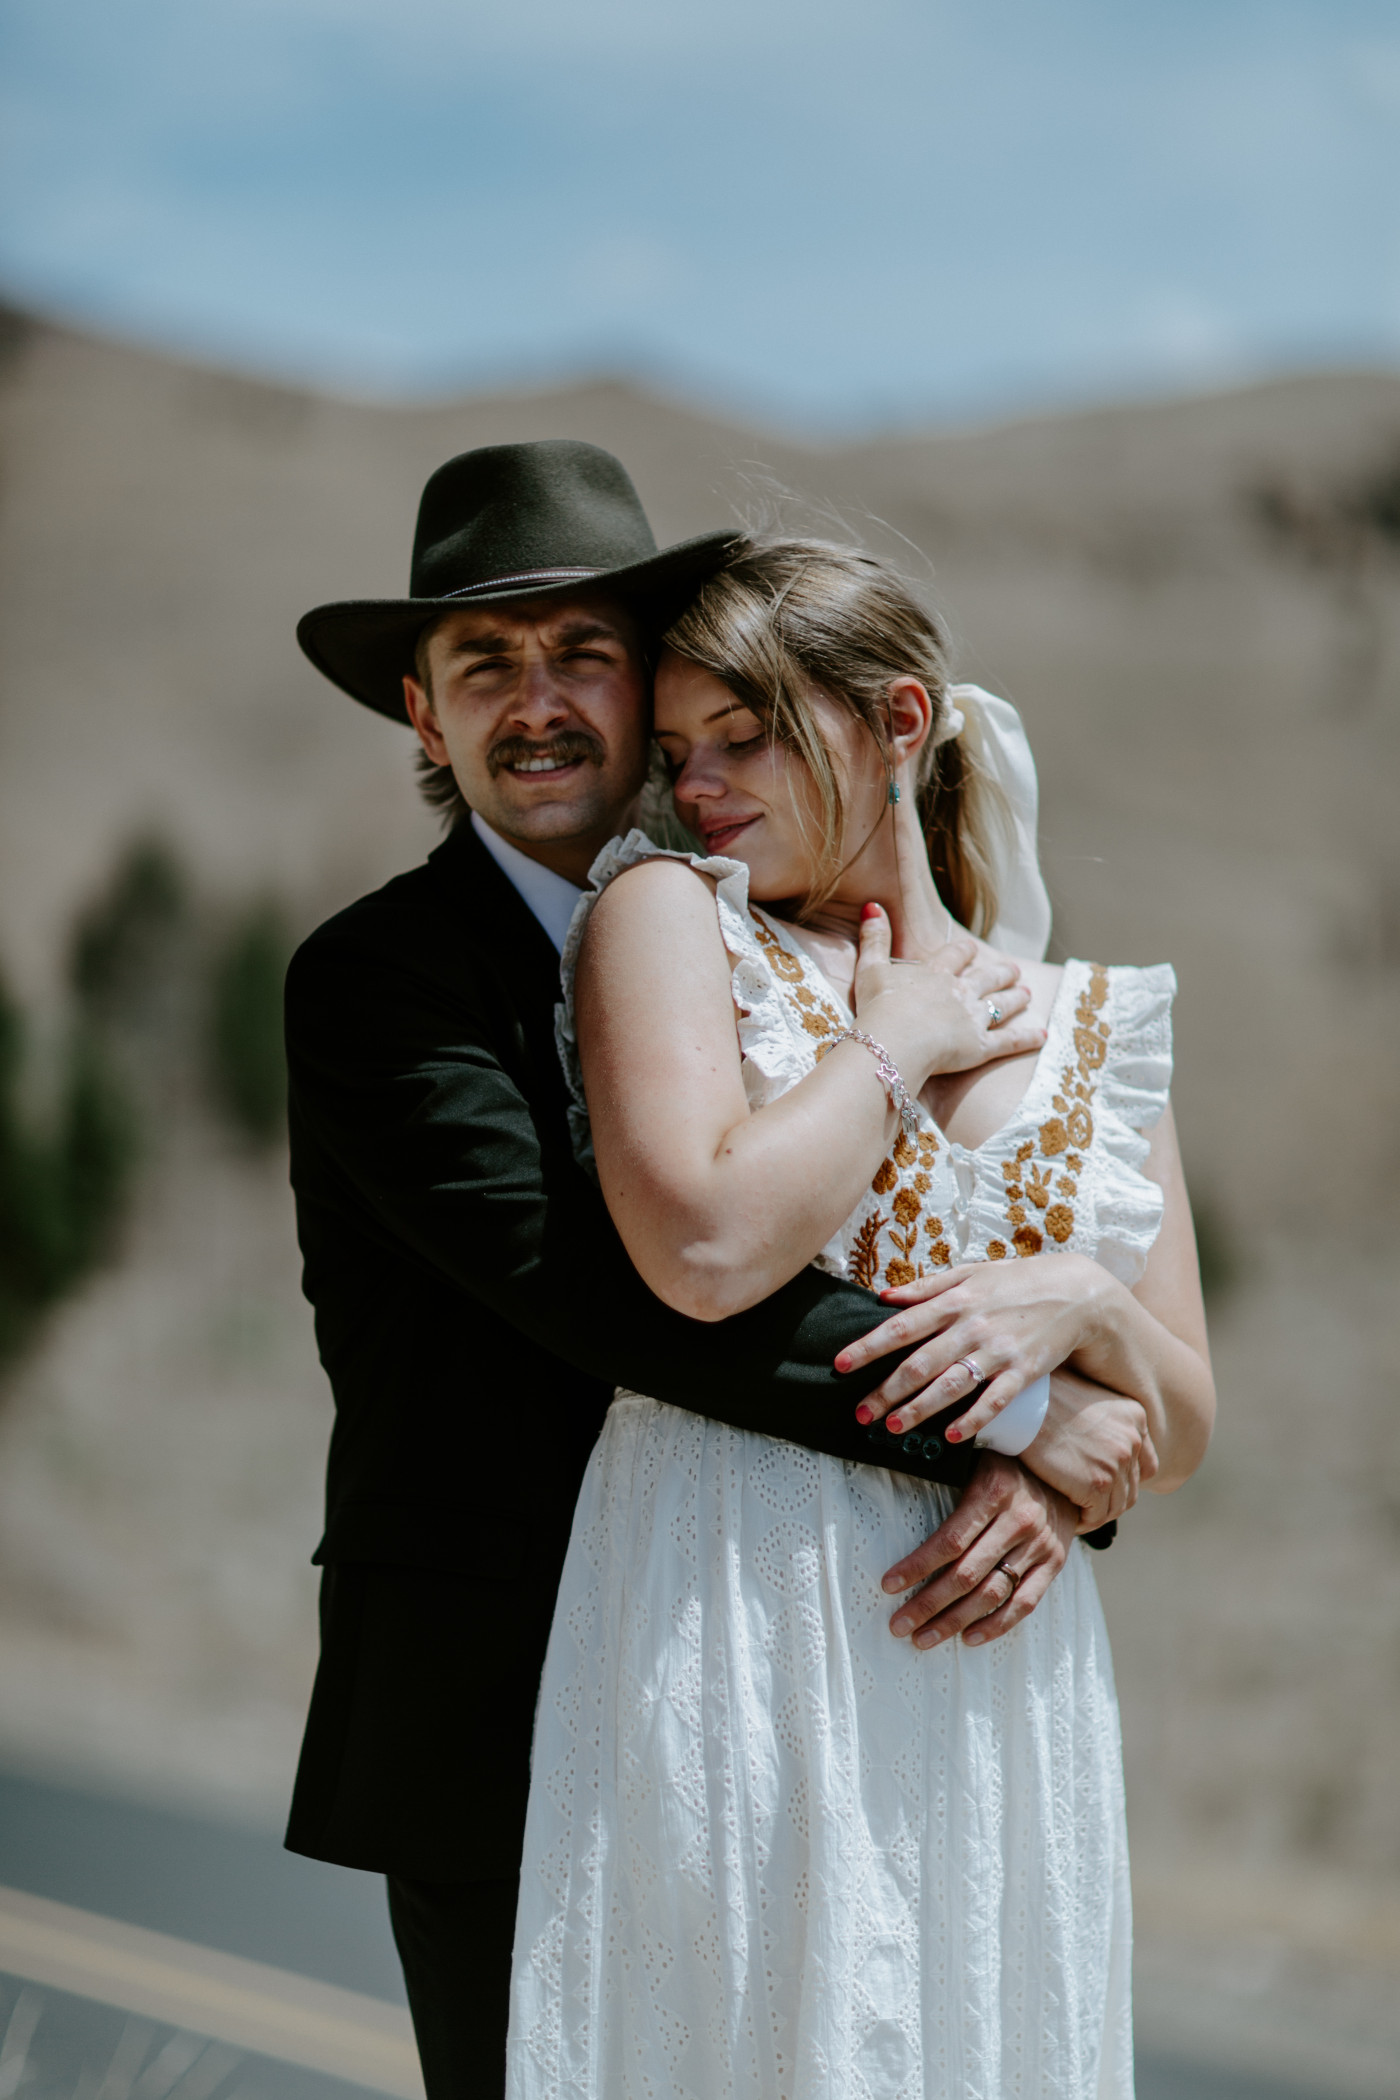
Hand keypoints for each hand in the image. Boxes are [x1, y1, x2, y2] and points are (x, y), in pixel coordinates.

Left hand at [835, 1251, 1113, 1440]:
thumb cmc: (1015, 1282)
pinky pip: (993, 1401)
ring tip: (892, 1428)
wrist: (1076, 1291)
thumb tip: (884, 1296)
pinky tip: (950, 1436)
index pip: (901, 1327)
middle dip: (886, 1390)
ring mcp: (998, 1351)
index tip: (839, 1365)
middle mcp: (972, 1326)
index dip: (868, 1347)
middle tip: (860, 1413)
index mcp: (955, 1300)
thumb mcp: (971, 1273)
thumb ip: (927, 1287)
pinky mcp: (1024, 1372)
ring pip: (951, 1386)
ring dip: (919, 1409)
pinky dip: (971, 1420)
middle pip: (920, 1363)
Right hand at [851, 904, 1043, 1090]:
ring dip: (1016, 997)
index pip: (955, 956)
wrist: (894, 1039)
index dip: (964, 952)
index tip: (971, 949)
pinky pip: (1010, 1041)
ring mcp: (974, 1018)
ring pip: (1002, 1004)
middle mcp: (960, 991)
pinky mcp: (981, 1046)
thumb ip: (874, 938)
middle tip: (1012, 970)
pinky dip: (1027, 1038)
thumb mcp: (870, 968)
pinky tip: (1042, 1036)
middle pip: (987, 977)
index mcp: (936, 973)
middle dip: (1001, 973)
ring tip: (1027, 994)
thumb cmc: (878, 1006)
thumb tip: (873, 906)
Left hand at [882, 1454, 1077, 1649]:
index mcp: (993, 1492)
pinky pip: (1025, 1602)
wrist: (1064, 1473)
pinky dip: (996, 1625)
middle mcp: (1018, 1520)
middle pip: (966, 1574)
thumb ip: (947, 1483)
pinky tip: (969, 1638)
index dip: (917, 1566)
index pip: (949, 1540)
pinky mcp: (1055, 1563)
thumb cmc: (1005, 1468)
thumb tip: (895, 1510)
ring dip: (954, 1621)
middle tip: (899, 1625)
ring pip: (992, 1593)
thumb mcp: (977, 1461)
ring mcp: (1039, 1545)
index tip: (888, 1585)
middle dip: (928, 1604)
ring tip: (924, 1638)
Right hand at [1022, 1369, 1157, 1528]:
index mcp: (1135, 1417)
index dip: (1126, 1480)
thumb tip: (1101, 1454)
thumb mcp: (1088, 1401)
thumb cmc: (1043, 1401)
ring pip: (1116, 1506)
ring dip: (1097, 1514)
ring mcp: (1118, 1463)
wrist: (1023, 1406)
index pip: (1145, 1464)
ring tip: (1077, 1514)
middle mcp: (1132, 1440)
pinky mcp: (1097, 1484)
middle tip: (1086, 1505)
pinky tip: (1069, 1518)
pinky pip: (1097, 1517)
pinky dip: (1084, 1522)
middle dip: (1110, 1500)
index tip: (1105, 1486)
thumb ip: (1106, 1426)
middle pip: (1131, 1488)